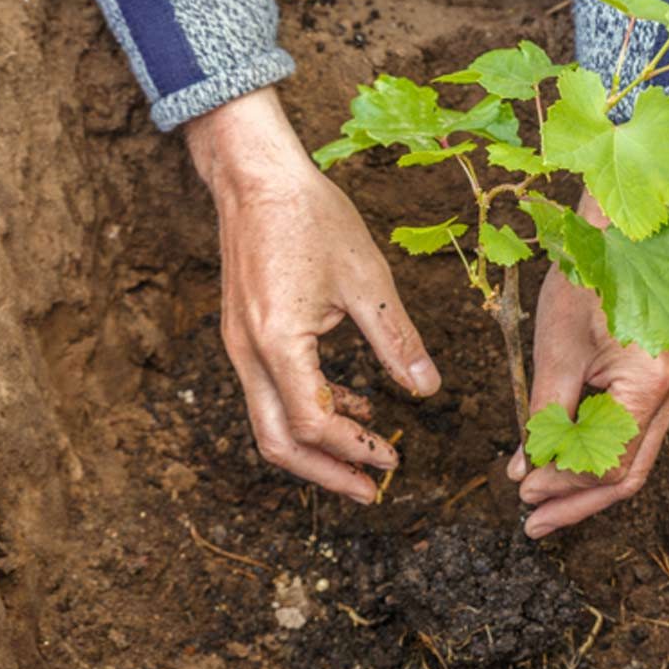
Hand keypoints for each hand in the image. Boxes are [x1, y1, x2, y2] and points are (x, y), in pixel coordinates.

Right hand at [185, 87, 440, 502]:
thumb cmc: (311, 218)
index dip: (355, 449)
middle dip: (326, 473)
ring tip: (367, 455)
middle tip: (370, 491)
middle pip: (278, 442)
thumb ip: (397, 341)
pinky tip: (350, 404)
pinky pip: (270, 392)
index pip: (314, 423)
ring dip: (316, 448)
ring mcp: (239, 346)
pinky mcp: (244, 335)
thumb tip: (429, 391)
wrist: (255, 177)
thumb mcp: (367, 280)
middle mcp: (248, 354)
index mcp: (279, 342)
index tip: (393, 460)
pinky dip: (307, 410)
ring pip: (269, 422)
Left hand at [507, 194, 668, 538]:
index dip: (565, 487)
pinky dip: (596, 455)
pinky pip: (630, 435)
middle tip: (533, 524)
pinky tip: (562, 467)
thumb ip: (543, 418)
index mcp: (653, 385)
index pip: (610, 465)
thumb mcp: (555, 353)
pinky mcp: (658, 383)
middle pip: (629, 474)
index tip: (524, 495)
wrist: (613, 234)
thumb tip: (527, 473)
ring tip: (542, 505)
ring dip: (585, 485)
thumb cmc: (584, 281)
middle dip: (577, 501)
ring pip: (632, 459)